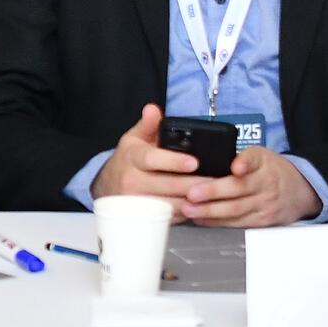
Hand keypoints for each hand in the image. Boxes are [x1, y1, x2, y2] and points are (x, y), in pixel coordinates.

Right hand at [95, 105, 211, 206]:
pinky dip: (190, 212)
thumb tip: (153, 109)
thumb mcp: (134, 138)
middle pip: (168, 185)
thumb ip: (148, 124)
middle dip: (195, 183)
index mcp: (132, 158)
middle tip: (219, 180)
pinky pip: (172, 217)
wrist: (108, 187)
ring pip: (172, 204)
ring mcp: (138, 202)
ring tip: (217, 193)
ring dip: (196, 200)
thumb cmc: (129, 160)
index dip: (174, 162)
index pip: (152, 160)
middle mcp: (132, 181)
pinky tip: (205, 205)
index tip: (194, 162)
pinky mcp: (146, 217)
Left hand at [175, 146, 318, 227]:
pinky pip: (238, 223)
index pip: (254, 158)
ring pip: (236, 209)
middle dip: (213, 192)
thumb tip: (203, 163)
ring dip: (210, 211)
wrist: (299, 191)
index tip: (236, 166)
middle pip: (239, 188)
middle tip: (192, 194)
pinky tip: (201, 219)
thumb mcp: (259, 156)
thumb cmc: (269, 171)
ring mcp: (266, 203)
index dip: (244, 162)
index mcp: (263, 162)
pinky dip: (217, 222)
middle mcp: (266, 182)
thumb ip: (238, 158)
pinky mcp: (263, 220)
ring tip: (190, 210)